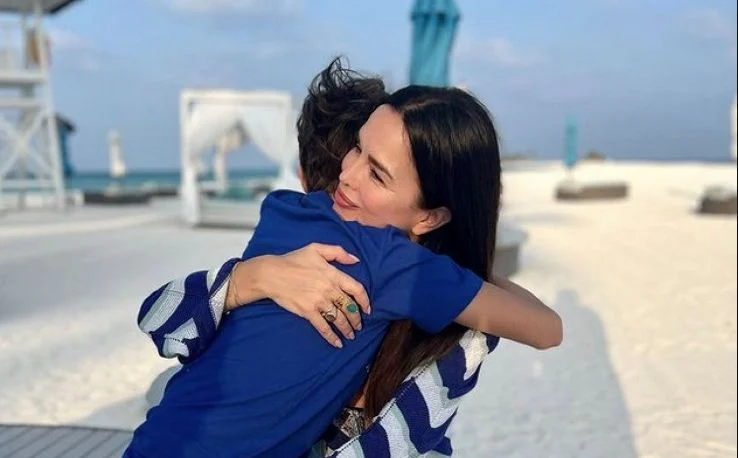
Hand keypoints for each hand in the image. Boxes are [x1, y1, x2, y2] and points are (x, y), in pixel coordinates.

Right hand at [232, 243, 370, 347]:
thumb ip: (338, 252)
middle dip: (356, 319)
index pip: (356, 289)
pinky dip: (331, 337)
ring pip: (339, 319)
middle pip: (349, 307)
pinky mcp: (308, 312)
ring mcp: (319, 302)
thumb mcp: (316, 248)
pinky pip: (323, 327)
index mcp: (333, 274)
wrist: (272, 274)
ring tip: (351, 335)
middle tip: (359, 325)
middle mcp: (329, 289)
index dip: (365, 301)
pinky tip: (337, 343)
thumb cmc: (293, 260)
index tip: (367, 309)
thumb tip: (355, 260)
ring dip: (347, 329)